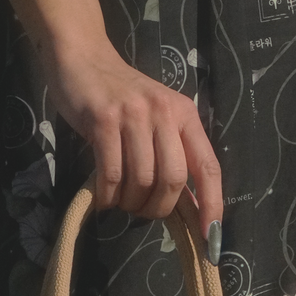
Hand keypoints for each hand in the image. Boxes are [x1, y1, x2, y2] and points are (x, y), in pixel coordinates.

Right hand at [41, 37, 222, 254]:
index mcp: (186, 115)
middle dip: (159, 207)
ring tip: (121, 201)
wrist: (83, 58)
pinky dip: (108, 195)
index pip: (209, 167)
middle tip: (142, 212)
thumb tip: (189, 208)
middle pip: (174, 179)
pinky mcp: (103, 119)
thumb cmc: (122, 97)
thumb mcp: (157, 119)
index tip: (211, 237)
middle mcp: (165, 113)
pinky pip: (111, 173)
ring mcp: (134, 115)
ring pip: (142, 179)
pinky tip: (103, 198)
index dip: (212, 205)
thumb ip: (173, 154)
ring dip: (131, 202)